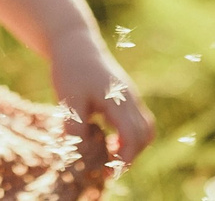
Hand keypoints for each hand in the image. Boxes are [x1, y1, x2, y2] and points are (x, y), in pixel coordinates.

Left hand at [50, 37, 154, 177]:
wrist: (75, 42)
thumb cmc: (71, 69)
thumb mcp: (69, 100)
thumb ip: (76, 127)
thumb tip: (81, 152)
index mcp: (118, 99)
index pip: (133, 135)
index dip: (125, 158)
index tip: (110, 172)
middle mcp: (130, 98)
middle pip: (145, 134)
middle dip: (130, 155)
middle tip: (109, 167)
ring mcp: (130, 96)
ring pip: (145, 127)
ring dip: (132, 145)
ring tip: (110, 154)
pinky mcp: (126, 96)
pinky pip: (137, 120)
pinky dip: (129, 134)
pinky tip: (109, 138)